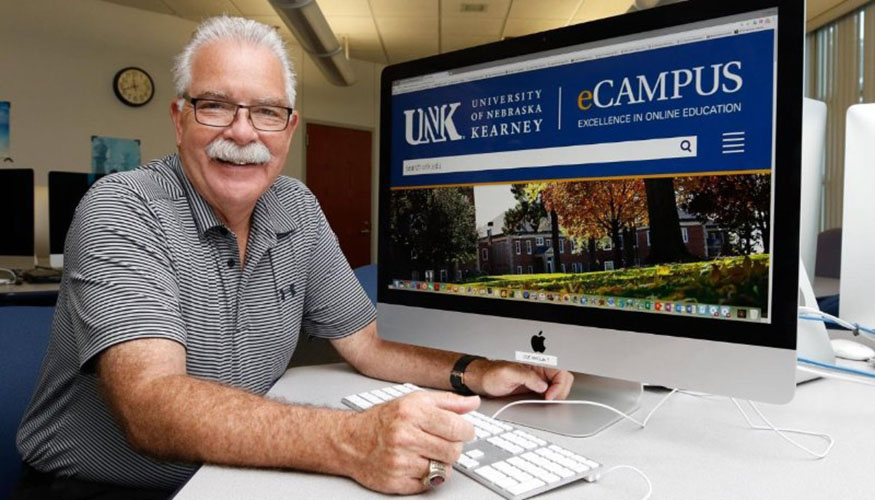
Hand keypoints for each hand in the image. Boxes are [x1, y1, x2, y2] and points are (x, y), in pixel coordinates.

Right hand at [343, 391, 478, 493]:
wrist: (350, 440)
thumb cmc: (383, 420)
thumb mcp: (415, 401)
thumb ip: (447, 402)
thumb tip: (473, 402)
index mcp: (412, 413)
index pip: (457, 427)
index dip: (466, 431)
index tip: (463, 431)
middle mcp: (404, 437)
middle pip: (453, 451)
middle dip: (453, 447)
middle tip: (442, 442)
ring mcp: (399, 461)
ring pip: (443, 469)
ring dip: (439, 462)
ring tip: (425, 452)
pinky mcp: (395, 481)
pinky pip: (428, 484)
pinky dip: (426, 476)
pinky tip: (414, 463)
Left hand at [468, 360, 573, 399]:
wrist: (482, 381)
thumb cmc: (491, 375)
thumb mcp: (508, 374)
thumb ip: (527, 377)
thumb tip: (543, 386)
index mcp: (536, 363)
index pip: (560, 372)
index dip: (558, 386)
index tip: (549, 396)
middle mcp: (540, 370)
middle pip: (563, 380)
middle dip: (560, 392)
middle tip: (548, 400)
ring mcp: (538, 379)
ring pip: (558, 387)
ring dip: (556, 396)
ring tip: (546, 402)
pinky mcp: (535, 388)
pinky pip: (550, 393)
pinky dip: (551, 399)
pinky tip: (543, 403)